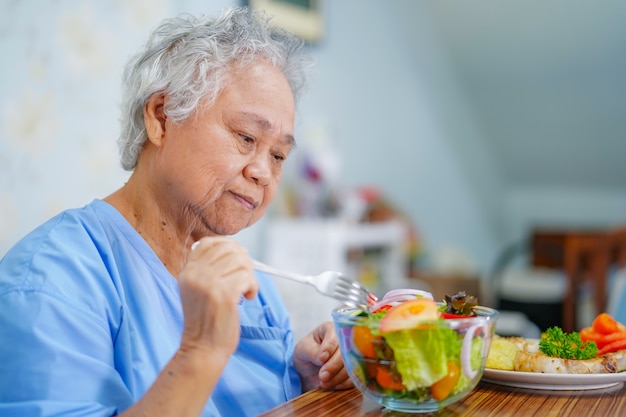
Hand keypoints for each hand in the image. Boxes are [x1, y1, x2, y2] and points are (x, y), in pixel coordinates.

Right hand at [178, 237, 258, 356]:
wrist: (202, 349)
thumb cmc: (206, 322)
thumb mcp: (197, 291)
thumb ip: (208, 271)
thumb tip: (237, 251)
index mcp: (187, 272)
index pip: (208, 243)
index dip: (228, 245)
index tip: (239, 257)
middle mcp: (195, 275)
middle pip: (228, 249)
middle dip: (244, 260)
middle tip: (246, 277)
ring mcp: (208, 283)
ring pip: (240, 262)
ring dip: (250, 275)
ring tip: (246, 289)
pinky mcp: (224, 294)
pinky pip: (247, 277)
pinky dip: (253, 286)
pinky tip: (249, 296)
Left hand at [293, 321, 353, 391]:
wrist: (308, 370)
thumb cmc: (305, 354)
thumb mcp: (302, 350)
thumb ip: (312, 351)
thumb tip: (324, 358)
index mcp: (330, 329)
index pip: (335, 335)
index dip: (329, 347)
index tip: (321, 359)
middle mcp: (344, 339)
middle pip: (346, 351)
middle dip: (333, 366)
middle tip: (322, 376)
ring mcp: (351, 355)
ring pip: (351, 365)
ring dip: (337, 377)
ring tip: (324, 383)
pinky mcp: (354, 370)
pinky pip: (354, 377)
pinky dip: (343, 383)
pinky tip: (332, 385)